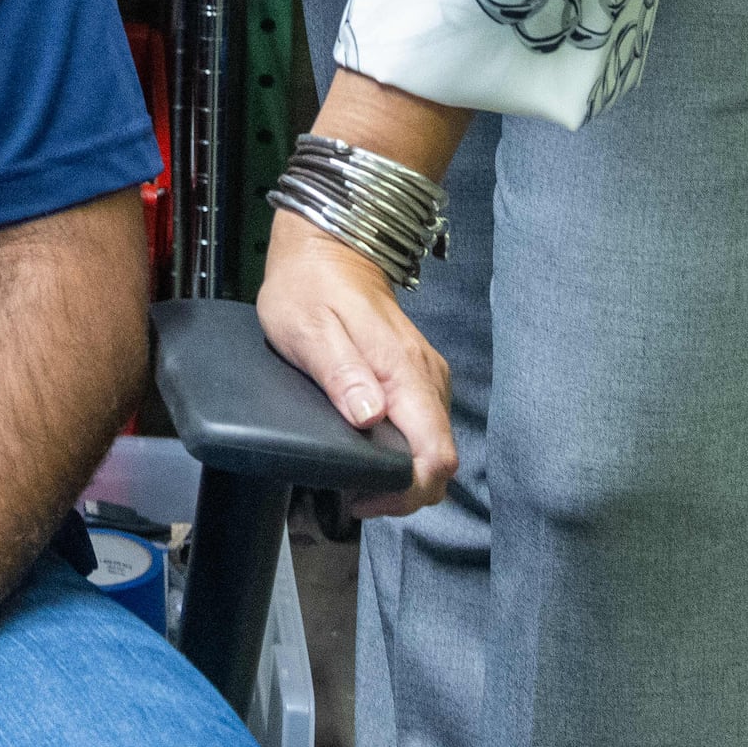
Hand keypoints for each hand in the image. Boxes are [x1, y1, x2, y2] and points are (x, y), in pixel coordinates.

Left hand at [257, 207, 457, 515]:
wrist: (326, 248)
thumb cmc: (309, 287)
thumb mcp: (308, 329)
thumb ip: (340, 374)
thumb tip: (370, 418)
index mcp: (404, 371)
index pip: (434, 453)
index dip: (408, 490)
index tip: (366, 498)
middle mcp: (426, 377)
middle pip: (439, 457)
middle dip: (403, 488)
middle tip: (354, 494)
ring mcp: (425, 375)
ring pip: (432, 443)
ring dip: (402, 469)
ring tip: (355, 475)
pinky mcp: (416, 374)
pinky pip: (421, 425)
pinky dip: (401, 447)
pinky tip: (367, 448)